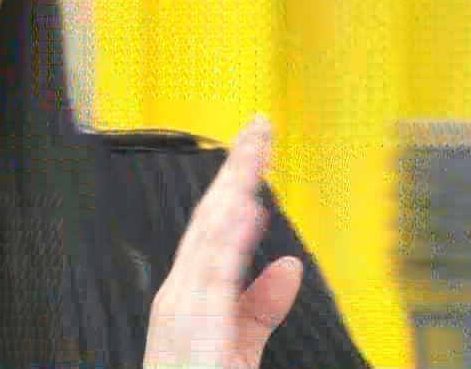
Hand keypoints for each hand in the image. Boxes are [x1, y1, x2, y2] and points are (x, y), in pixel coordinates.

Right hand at [144, 115, 303, 368]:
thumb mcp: (238, 346)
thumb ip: (260, 307)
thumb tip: (289, 267)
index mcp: (191, 290)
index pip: (216, 222)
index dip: (236, 180)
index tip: (256, 144)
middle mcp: (182, 290)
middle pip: (211, 214)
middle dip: (236, 168)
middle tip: (260, 124)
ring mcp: (184, 304)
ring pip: (212, 232)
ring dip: (234, 188)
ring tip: (255, 149)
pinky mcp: (196, 324)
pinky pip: (214, 273)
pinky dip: (230, 237)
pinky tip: (248, 208)